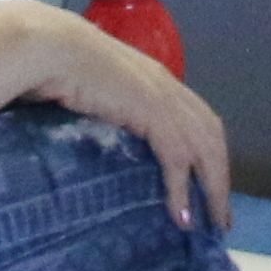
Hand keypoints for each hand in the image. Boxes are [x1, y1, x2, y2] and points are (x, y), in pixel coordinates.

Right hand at [3, 1, 233, 223]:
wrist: (49, 48)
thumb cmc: (57, 65)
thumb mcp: (93, 88)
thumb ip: (109, 105)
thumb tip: (105, 134)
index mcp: (156, 78)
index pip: (198, 117)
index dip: (208, 151)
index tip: (208, 184)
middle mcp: (167, 85)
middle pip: (211, 135)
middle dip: (220, 176)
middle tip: (220, 215)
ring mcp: (162, 97)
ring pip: (204, 149)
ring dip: (212, 189)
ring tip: (212, 222)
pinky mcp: (151, 112)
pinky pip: (177, 158)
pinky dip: (181, 189)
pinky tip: (181, 217)